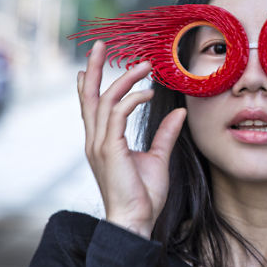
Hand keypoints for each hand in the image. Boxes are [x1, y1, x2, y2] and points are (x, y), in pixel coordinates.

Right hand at [77, 41, 186, 237]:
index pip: (90, 105)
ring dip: (125, 79)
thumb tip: (177, 113)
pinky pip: (117, 114)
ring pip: (106, 100)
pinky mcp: (110, 149)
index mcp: (101, 142)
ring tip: (144, 66)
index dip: (88, 82)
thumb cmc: (143, 196)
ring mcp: (100, 144)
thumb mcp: (157, 159)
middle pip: (88, 96)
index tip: (92, 61)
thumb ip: (165, 135)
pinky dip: (132, 98)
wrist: (135, 222)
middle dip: (92, 68)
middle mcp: (95, 140)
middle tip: (99, 44)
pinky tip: (148, 93)